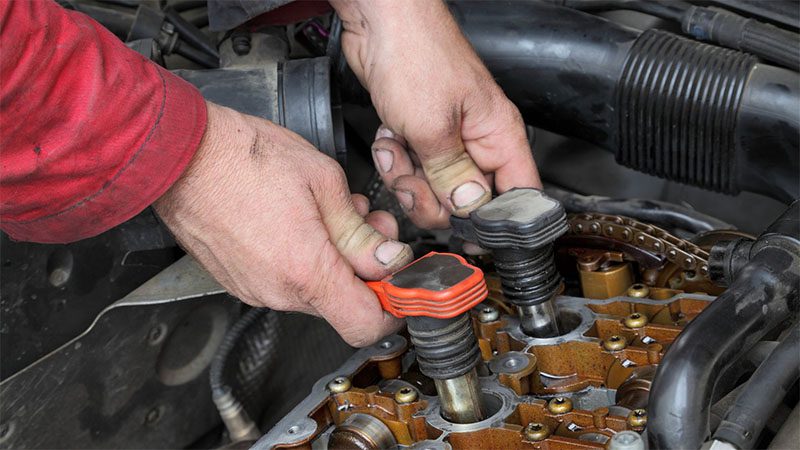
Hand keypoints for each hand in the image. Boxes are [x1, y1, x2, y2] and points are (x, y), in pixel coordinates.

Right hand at [154, 102, 412, 346]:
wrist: (182, 156)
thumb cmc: (246, 158)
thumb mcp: (323, 182)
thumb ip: (360, 231)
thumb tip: (386, 260)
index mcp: (306, 271)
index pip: (365, 324)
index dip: (392, 309)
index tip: (400, 284)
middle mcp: (278, 292)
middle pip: (342, 303)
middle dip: (365, 268)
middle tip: (370, 226)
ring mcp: (255, 290)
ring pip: (315, 291)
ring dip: (335, 260)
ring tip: (333, 214)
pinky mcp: (240, 281)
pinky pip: (285, 283)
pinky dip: (304, 260)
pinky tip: (303, 223)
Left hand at [331, 0, 541, 227]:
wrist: (380, 23)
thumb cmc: (416, 53)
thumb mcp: (432, 126)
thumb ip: (451, 175)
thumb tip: (469, 210)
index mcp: (498, 136)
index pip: (519, 194)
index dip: (499, 221)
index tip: (471, 234)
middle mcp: (477, 141)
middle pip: (468, 202)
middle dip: (434, 198)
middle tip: (417, 179)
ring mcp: (447, 139)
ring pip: (434, 189)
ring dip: (408, 177)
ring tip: (400, 148)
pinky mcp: (420, 135)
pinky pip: (412, 170)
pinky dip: (395, 161)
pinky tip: (392, 138)